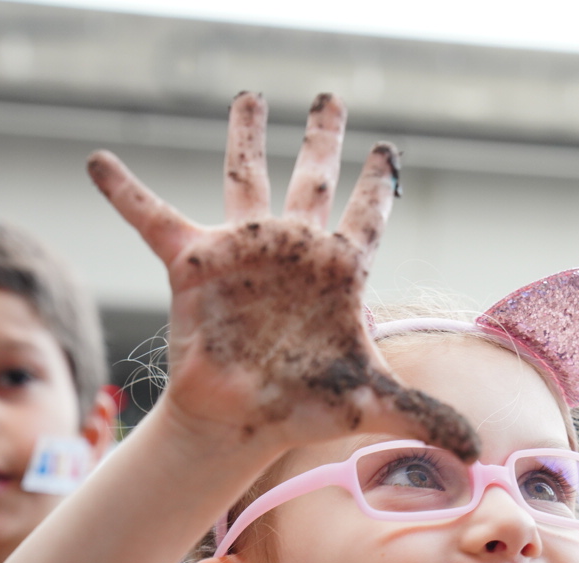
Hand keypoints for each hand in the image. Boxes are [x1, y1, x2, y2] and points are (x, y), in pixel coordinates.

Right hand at [87, 91, 477, 461]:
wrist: (240, 421)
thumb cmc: (303, 408)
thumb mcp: (372, 404)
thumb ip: (425, 414)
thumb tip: (479, 449)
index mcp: (339, 273)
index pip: (366, 215)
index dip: (377, 184)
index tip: (386, 152)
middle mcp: (293, 251)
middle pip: (314, 179)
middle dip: (322, 139)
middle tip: (330, 99)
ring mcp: (245, 250)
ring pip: (247, 175)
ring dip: (247, 136)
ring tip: (251, 96)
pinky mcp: (197, 262)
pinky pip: (153, 217)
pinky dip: (125, 191)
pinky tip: (98, 161)